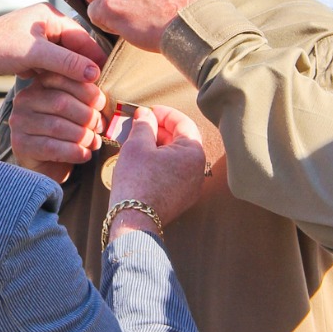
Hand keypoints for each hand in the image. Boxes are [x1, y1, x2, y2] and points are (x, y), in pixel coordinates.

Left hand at [0, 4, 105, 85]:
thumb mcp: (35, 54)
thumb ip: (66, 62)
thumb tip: (94, 72)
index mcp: (49, 15)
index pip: (82, 35)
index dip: (94, 56)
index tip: (105, 75)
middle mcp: (45, 24)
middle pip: (74, 47)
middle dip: (82, 66)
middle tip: (95, 87)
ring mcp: (36, 40)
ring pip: (62, 59)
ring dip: (68, 73)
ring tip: (80, 91)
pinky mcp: (28, 54)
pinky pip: (50, 66)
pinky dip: (54, 76)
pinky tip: (59, 88)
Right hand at [9, 72, 105, 182]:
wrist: (48, 164)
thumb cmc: (67, 133)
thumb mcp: (76, 109)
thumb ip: (87, 97)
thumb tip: (107, 96)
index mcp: (39, 84)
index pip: (63, 78)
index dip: (87, 91)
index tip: (101, 105)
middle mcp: (25, 100)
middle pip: (61, 103)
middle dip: (87, 116)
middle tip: (100, 127)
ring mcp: (19, 123)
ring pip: (58, 126)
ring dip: (83, 136)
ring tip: (94, 142)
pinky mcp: (21, 145)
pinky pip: (52, 147)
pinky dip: (75, 152)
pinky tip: (85, 155)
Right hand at [109, 105, 204, 230]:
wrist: (134, 219)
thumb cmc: (136, 181)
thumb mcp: (136, 145)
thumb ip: (144, 125)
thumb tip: (145, 115)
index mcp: (193, 153)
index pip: (183, 123)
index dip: (163, 113)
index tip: (148, 111)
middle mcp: (198, 170)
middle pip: (181, 140)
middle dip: (160, 131)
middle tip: (140, 126)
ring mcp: (192, 187)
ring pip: (177, 158)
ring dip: (159, 147)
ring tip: (139, 143)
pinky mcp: (182, 199)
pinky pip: (174, 173)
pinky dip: (161, 164)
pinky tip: (143, 162)